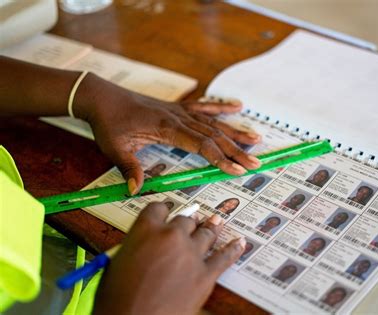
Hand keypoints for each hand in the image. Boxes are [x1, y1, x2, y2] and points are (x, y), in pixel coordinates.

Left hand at [76, 74, 261, 193]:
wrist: (102, 97)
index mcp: (167, 128)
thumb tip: (135, 190)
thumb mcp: (114, 147)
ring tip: (256, 139)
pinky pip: (204, 108)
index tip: (237, 170)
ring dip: (235, 132)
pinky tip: (237, 107)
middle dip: (236, 150)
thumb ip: (128, 168)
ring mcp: (180, 111)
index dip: (221, 158)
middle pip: (214, 135)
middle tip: (256, 163)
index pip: (201, 145)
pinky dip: (222, 108)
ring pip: (214, 122)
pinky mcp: (178, 108)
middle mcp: (178, 118)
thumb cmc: (109, 123)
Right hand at [93, 202, 245, 314]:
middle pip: (185, 220)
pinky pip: (224, 257)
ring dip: (211, 227)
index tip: (167, 211)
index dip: (163, 210)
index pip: (159, 208)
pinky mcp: (205, 275)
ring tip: (216, 222)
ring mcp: (191, 254)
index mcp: (145, 230)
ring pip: (206, 233)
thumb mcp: (117, 263)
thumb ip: (135, 247)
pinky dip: (233, 249)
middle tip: (192, 221)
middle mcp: (171, 236)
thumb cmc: (118, 299)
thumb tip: (143, 247)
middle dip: (187, 222)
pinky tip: (238, 243)